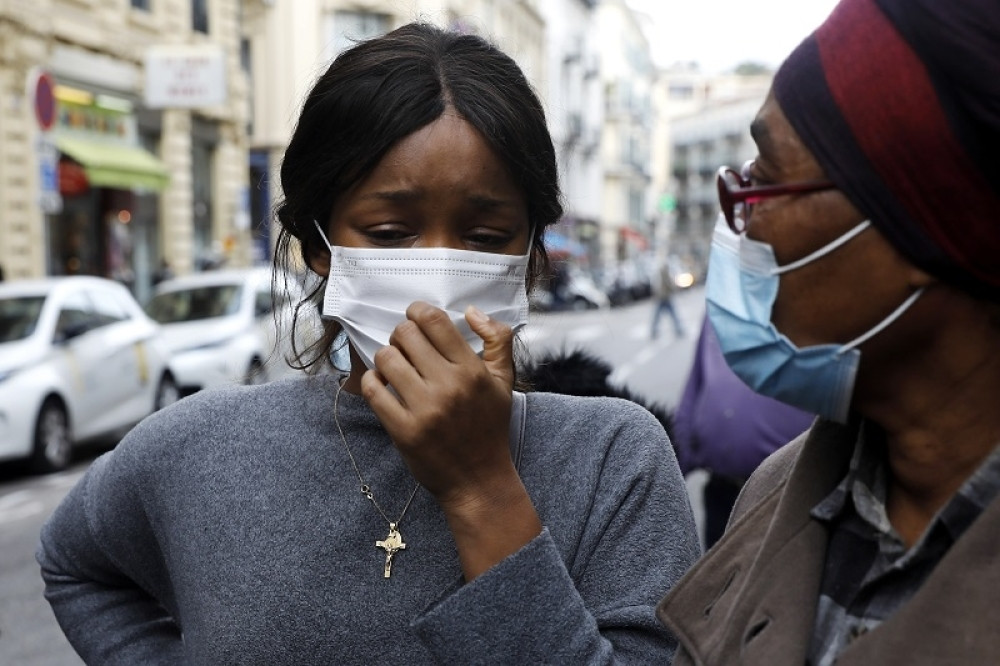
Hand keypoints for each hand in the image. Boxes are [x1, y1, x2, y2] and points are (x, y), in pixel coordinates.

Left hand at [361, 301, 541, 578]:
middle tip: (404, 345)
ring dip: (386, 357)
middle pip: (405, 335)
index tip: (414, 317)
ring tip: (394, 367)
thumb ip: (498, 340)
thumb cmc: (489, 427)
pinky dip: (372, 381)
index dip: (417, 311)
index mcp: (473, 371)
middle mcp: (449, 386)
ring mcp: (425, 409)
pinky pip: (373, 390)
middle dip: (400, 335)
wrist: (478, 480)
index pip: (434, 321)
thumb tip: (472, 311)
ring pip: (386, 358)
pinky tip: (383, 385)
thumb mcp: (504, 382)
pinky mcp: (404, 430)